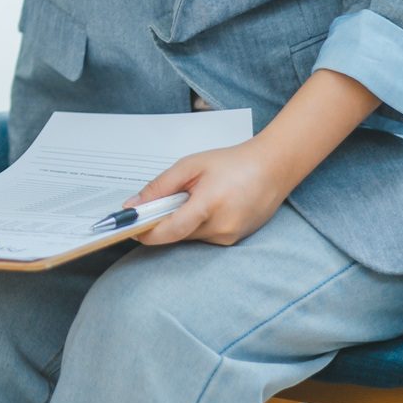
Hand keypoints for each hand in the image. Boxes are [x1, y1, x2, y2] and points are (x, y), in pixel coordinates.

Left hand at [124, 139, 292, 246]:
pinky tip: (206, 205)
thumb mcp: (190, 166)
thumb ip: (160, 187)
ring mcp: (229, 237)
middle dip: (162, 223)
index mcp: (209, 205)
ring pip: (189, 237)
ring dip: (180, 222)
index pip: (171, 230)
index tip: (130, 227)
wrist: (272, 168)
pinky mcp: (234, 240)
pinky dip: (196, 224)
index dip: (147, 232)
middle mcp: (221, 227)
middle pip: (177, 235)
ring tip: (192, 197)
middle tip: (157, 204)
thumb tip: (133, 206)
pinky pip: (204, 236)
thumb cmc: (231, 162)